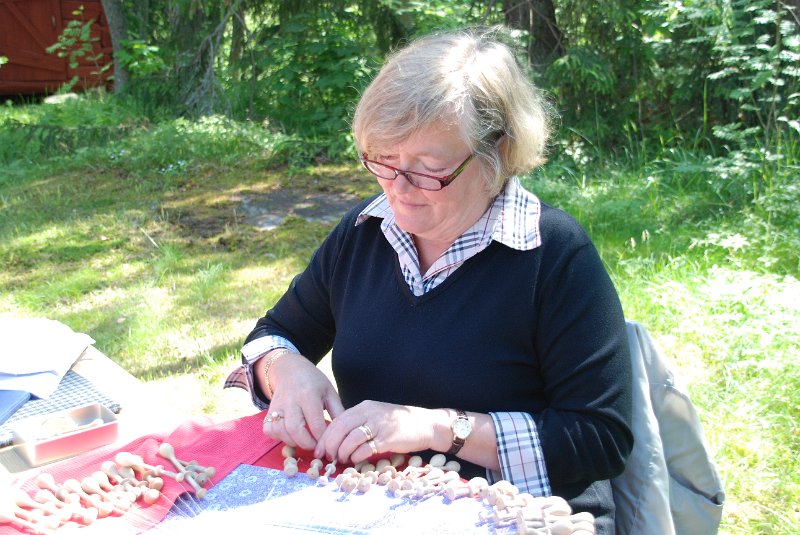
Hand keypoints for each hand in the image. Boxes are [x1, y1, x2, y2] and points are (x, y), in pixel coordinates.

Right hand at [261, 353, 344, 450]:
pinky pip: (269, 429)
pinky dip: (278, 437)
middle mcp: (291, 400)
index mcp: (309, 395)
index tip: (329, 445)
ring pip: (280, 431)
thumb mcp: (330, 392)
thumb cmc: (314, 382)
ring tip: (304, 442)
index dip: (323, 438)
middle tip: (316, 448)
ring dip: (293, 442)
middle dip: (307, 444)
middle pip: (295, 429)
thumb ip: (338, 411)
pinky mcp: (269, 410)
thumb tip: (345, 432)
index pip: (315, 423)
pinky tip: (289, 436)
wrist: (290, 370)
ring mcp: (278, 405)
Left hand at [314, 400, 441, 464]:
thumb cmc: (399, 423)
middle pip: (341, 428)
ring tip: (342, 460)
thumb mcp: (376, 415)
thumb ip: (359, 422)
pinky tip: (355, 461)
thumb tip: (336, 438)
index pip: (338, 420)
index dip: (326, 436)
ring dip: (342, 452)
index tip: (320, 449)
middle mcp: (370, 413)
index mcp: (365, 407)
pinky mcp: (388, 438)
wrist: (425, 424)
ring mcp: (380, 425)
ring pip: (351, 439)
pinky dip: (357, 457)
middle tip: (327, 457)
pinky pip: (366, 449)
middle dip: (330, 445)